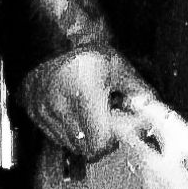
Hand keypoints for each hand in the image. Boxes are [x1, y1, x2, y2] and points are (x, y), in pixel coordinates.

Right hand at [18, 47, 154, 160]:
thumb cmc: (90, 55)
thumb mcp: (120, 68)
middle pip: (85, 147)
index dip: (113, 138)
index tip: (119, 127)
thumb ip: (139, 93)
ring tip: (89, 112)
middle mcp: (60, 102)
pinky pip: (55, 137)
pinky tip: (74, 111)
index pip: (100, 140)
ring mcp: (43, 109)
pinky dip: (68, 130)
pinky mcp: (33, 113)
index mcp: (85, 89)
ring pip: (70, 145)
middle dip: (100, 138)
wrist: (56, 42)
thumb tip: (154, 113)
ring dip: (84, 135)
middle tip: (106, 120)